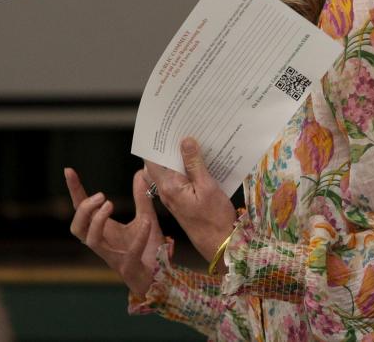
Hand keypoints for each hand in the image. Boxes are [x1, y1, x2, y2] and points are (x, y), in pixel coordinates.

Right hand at [65, 167, 165, 296]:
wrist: (159, 279)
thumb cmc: (147, 250)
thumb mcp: (146, 218)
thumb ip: (141, 198)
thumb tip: (138, 173)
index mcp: (103, 230)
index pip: (81, 209)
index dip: (74, 191)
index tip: (69, 171)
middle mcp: (103, 244)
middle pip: (77, 227)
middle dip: (84, 209)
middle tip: (101, 196)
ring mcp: (113, 257)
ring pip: (91, 240)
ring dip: (97, 221)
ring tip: (110, 204)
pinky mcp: (128, 267)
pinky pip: (129, 252)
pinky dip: (139, 236)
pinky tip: (148, 223)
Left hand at [144, 137, 236, 264]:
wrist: (221, 246)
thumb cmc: (215, 219)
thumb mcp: (208, 187)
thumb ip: (195, 163)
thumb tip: (185, 141)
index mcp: (169, 186)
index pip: (152, 160)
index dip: (155, 143)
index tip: (161, 127)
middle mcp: (167, 191)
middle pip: (161, 164)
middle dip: (169, 146)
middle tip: (181, 128)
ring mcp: (174, 197)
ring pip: (171, 171)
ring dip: (179, 157)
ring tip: (192, 139)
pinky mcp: (183, 201)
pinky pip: (181, 179)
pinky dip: (187, 168)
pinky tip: (200, 160)